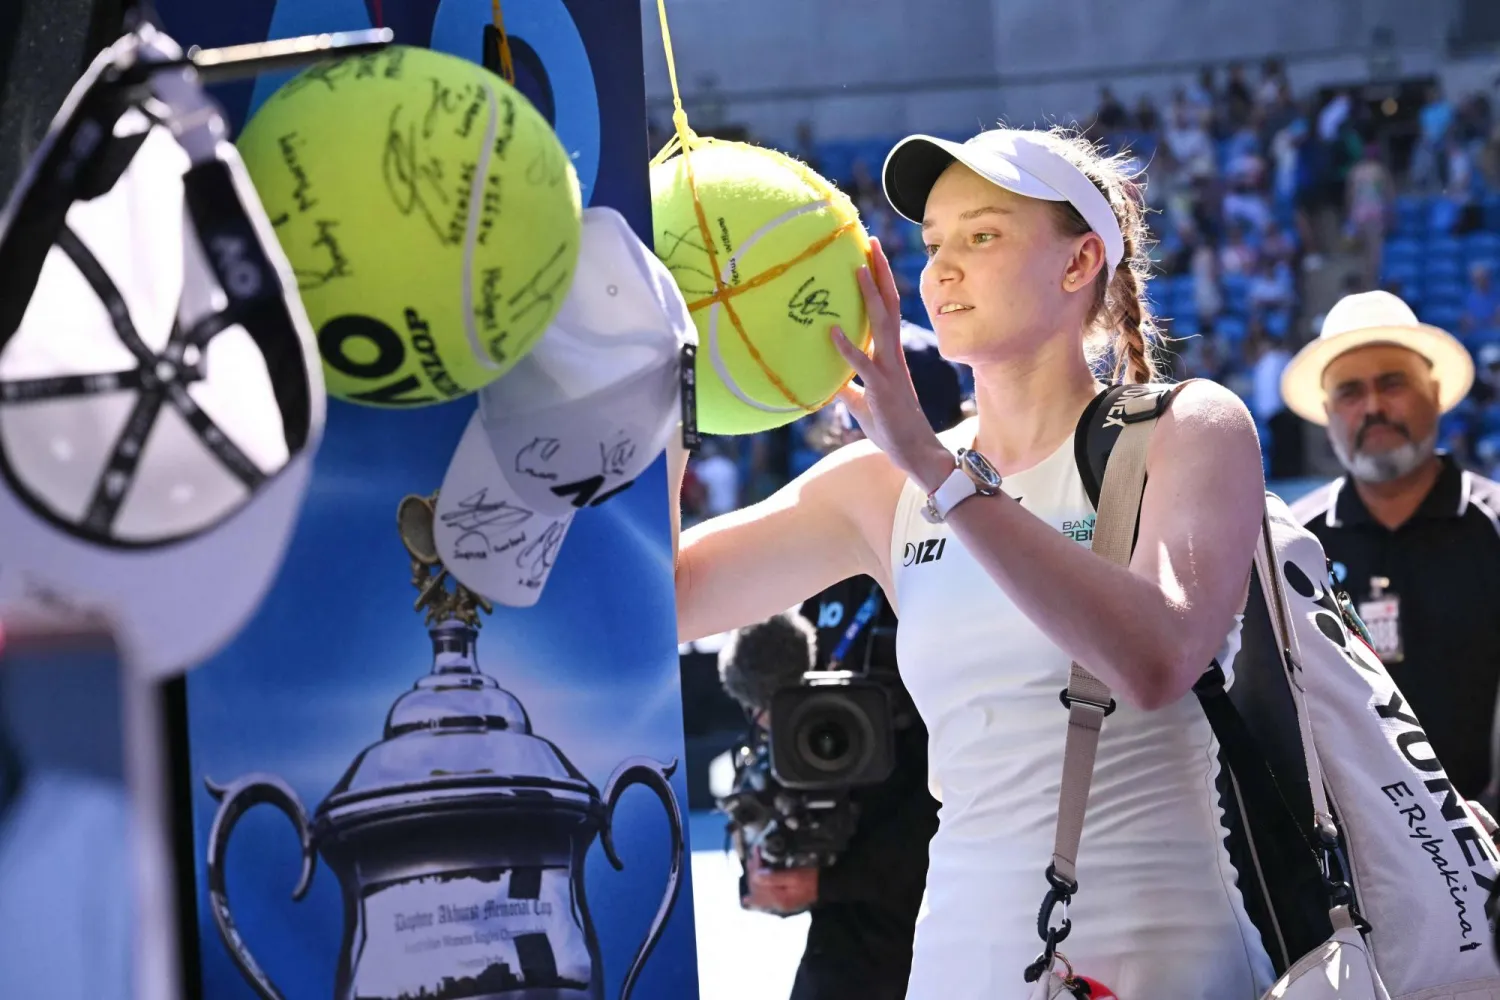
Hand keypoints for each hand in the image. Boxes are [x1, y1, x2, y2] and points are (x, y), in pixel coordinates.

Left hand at [741, 852, 818, 914]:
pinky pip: (763, 904)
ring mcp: (777, 905)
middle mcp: (774, 904)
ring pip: (757, 895)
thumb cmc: (812, 879)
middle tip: (753, 855)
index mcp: (778, 898)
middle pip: (756, 888)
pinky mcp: (780, 903)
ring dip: (752, 881)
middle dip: (752, 870)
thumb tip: (755, 876)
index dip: (755, 865)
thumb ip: (775, 878)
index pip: (758, 881)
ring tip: (750, 866)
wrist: (825, 887)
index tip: (757, 850)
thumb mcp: (795, 876)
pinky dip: (754, 901)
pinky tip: (747, 900)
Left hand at [830, 238, 952, 491]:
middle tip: (869, 241)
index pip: (886, 310)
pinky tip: (832, 332)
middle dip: (879, 272)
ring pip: (881, 325)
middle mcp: (892, 356)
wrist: (917, 455)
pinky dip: (848, 348)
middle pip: (887, 305)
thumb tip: (827, 384)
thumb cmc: (893, 431)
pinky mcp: (881, 390)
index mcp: (890, 356)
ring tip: (859, 268)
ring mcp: (889, 371)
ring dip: (869, 296)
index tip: (869, 255)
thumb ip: (847, 390)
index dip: (878, 282)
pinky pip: (863, 365)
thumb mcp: (863, 406)